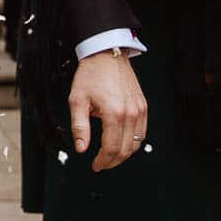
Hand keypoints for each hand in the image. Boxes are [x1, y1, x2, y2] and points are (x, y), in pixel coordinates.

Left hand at [67, 49, 148, 169]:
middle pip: (126, 149)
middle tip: (101, 164)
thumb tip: (81, 149)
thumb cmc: (90, 75)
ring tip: (110, 156)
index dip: (103, 161)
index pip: (112, 148)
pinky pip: (142, 132)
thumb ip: (80, 127)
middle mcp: (131, 113)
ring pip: (137, 143)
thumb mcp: (77, 101)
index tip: (95, 166)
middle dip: (113, 161)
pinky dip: (134, 141)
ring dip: (124, 153)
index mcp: (114, 113)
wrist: (106, 54)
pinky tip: (122, 142)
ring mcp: (140, 110)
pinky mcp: (143, 106)